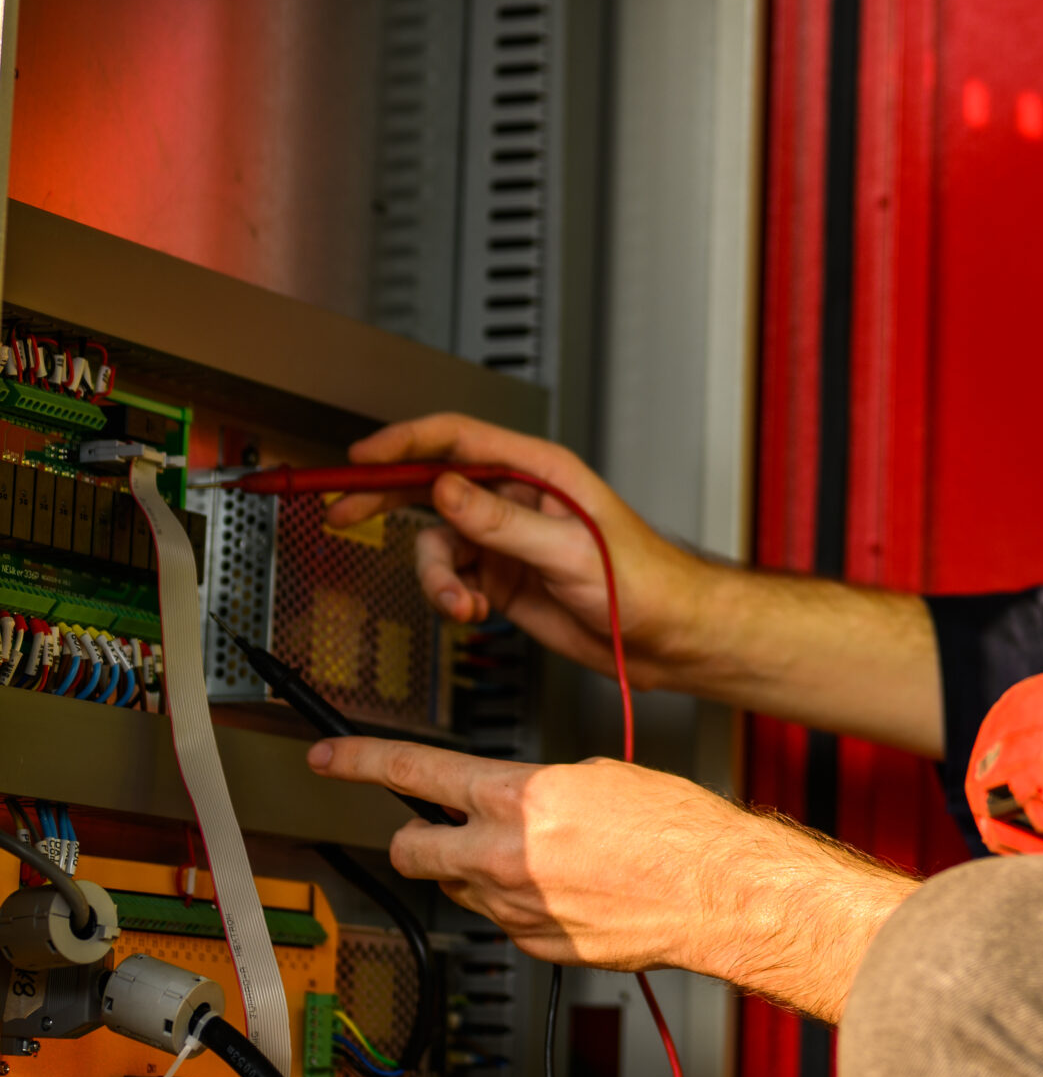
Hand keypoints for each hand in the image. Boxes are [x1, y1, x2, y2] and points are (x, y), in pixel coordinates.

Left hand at [309, 737, 917, 1016]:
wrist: (718, 889)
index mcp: (520, 799)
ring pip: (460, 888)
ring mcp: (517, 906)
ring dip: (480, 872)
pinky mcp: (536, 945)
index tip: (331, 761)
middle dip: (417, 838)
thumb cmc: (677, 827)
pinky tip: (567, 891)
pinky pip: (505, 920)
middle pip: (413, 849)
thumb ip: (538, 789)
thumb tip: (511, 798)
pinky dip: (522, 905)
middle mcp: (506, 855)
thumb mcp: (599, 776)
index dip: (361, 765)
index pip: (415, 774)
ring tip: (540, 859)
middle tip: (435, 830)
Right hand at [326, 414, 704, 687]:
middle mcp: (518, 500)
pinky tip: (471, 613)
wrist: (666, 636)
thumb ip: (503, 522)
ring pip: (438, 544)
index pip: (459, 440)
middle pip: (432, 483)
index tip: (362, 457)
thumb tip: (447, 490)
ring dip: (436, 577)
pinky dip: (450, 598)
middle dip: (386, 498)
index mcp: (540, 473)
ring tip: (459, 603)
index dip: (405, 442)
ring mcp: (508, 539)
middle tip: (342, 511)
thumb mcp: (569, 549)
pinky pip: (453, 578)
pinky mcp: (504, 577)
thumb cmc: (645, 581)